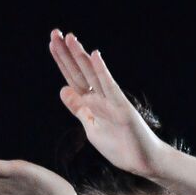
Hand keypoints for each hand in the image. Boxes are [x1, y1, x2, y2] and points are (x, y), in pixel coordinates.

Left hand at [49, 30, 167, 178]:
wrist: (142, 161)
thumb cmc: (120, 146)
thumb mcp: (91, 127)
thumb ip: (78, 108)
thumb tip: (62, 89)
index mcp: (91, 104)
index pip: (74, 78)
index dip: (62, 62)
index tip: (52, 43)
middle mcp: (100, 98)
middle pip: (80, 73)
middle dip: (68, 54)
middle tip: (55, 33)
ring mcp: (111, 101)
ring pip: (93, 76)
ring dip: (81, 58)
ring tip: (70, 39)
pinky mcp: (122, 108)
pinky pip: (110, 88)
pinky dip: (102, 72)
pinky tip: (95, 56)